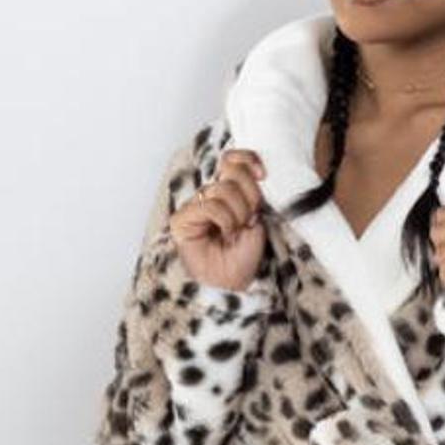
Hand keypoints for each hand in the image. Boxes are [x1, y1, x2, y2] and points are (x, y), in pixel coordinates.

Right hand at [168, 147, 267, 292]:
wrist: (231, 284)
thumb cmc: (243, 258)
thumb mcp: (257, 221)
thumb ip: (253, 195)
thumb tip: (255, 172)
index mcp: (228, 193)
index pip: (232, 159)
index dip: (248, 159)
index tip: (262, 174)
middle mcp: (210, 195)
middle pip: (232, 170)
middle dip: (248, 195)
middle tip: (248, 218)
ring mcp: (196, 205)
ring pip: (223, 189)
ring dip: (238, 213)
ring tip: (236, 232)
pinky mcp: (182, 218)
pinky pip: (210, 205)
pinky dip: (224, 220)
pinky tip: (224, 234)